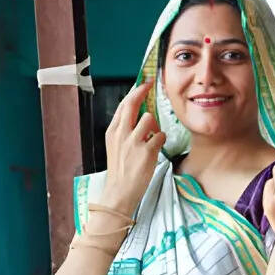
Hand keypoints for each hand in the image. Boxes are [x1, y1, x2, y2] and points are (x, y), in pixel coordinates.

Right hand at [99, 78, 164, 213]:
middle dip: (143, 91)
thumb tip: (140, 115)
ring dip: (155, 126)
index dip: (135, 91)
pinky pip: (160, 136)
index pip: (123, 104)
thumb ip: (125, 130)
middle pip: (133, 103)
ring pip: (149, 118)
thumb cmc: (121, 169)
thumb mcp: (116, 146)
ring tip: (152, 138)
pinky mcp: (146, 151)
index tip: (144, 83)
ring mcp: (133, 142)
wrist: (120, 191)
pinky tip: (155, 149)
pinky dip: (161, 140)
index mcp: (113, 131)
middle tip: (152, 84)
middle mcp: (121, 133)